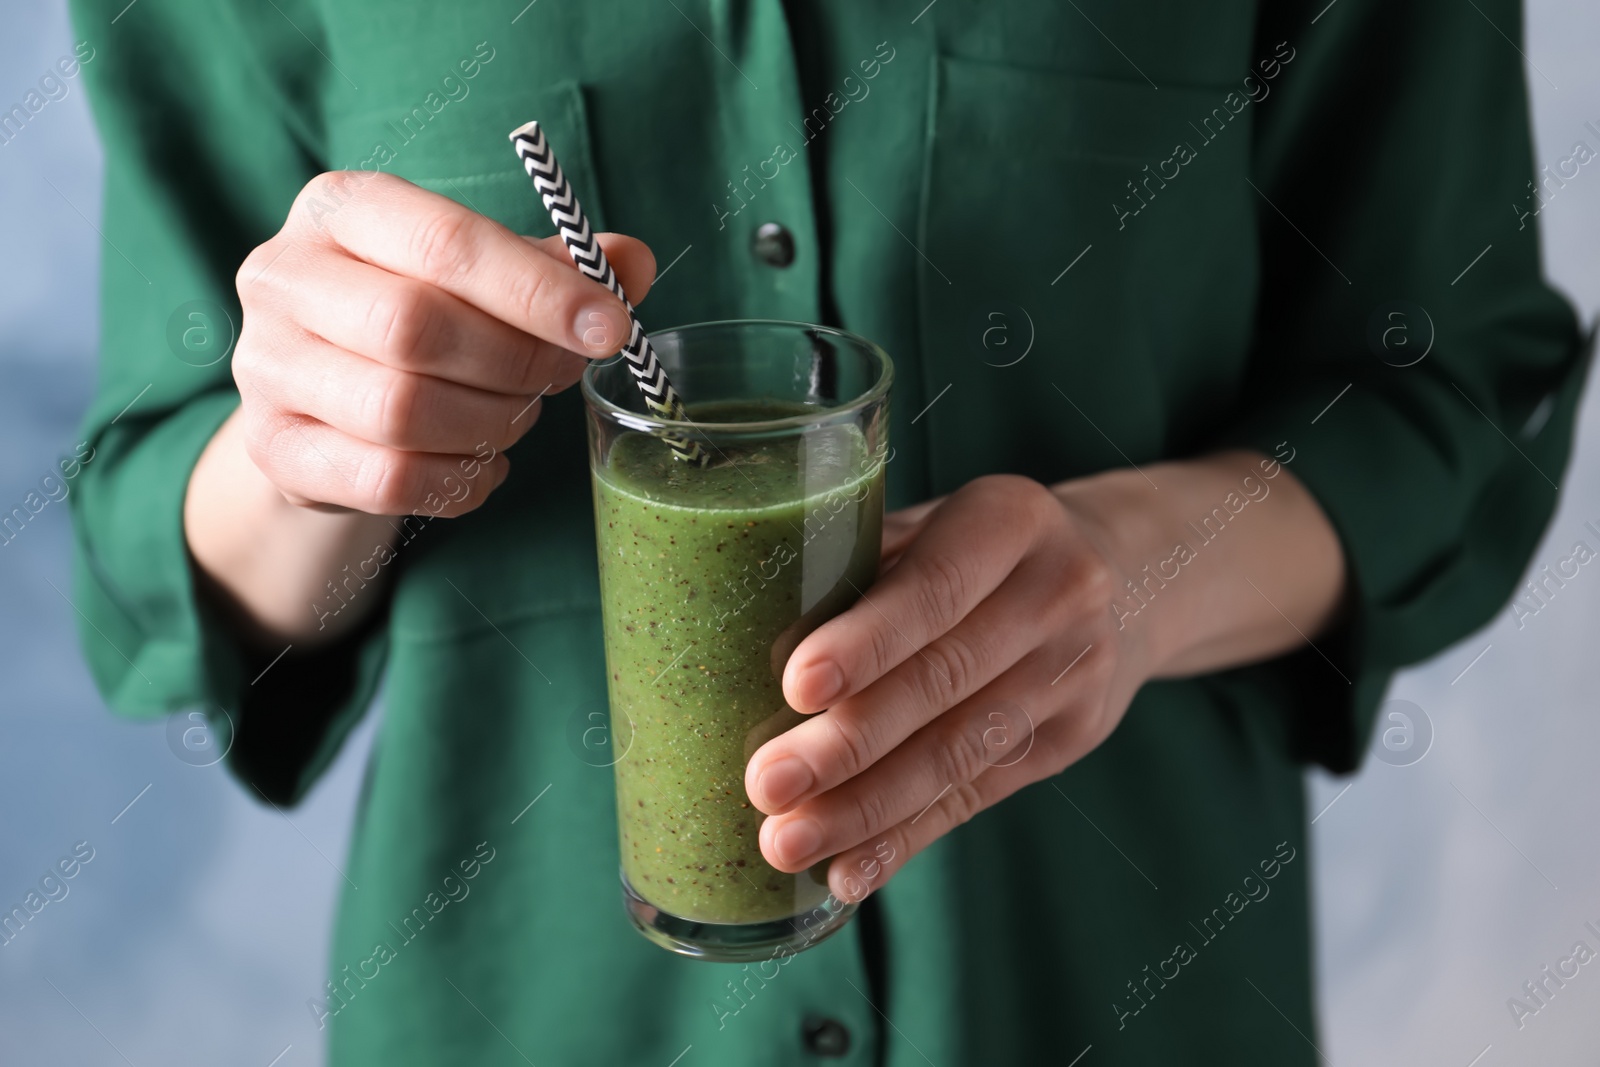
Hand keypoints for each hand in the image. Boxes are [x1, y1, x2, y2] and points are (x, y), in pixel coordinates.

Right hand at [232, 171, 654, 515]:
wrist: (321, 397)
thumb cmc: (417, 314)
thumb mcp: (480, 273)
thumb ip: (556, 266)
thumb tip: (633, 263)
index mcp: (341, 208)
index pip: (445, 242)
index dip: (539, 291)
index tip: (611, 328)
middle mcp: (284, 277)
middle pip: (416, 328)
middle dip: (517, 364)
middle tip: (561, 378)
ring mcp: (265, 366)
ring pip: (400, 411)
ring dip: (490, 424)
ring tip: (517, 417)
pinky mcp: (273, 448)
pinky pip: (387, 479)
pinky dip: (460, 481)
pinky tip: (485, 465)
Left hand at [745, 474, 1150, 902]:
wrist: (1125, 578)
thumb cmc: (977, 548)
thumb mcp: (934, 525)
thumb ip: (861, 567)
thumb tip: (737, 641)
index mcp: (1011, 520)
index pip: (935, 588)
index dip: (867, 642)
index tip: (796, 687)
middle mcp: (1059, 593)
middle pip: (945, 679)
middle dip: (849, 742)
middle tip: (767, 785)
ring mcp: (1075, 673)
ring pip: (961, 751)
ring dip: (867, 808)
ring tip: (788, 842)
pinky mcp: (1071, 740)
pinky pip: (978, 795)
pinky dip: (906, 836)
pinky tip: (849, 871)